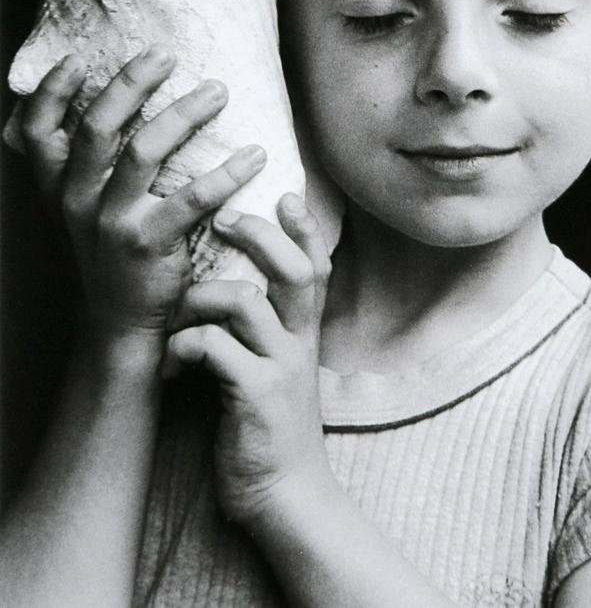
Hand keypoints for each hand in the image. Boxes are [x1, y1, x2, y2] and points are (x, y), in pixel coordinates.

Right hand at [18, 46, 266, 349]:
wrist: (121, 320)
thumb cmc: (111, 247)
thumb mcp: (80, 206)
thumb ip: (79, 161)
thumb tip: (94, 95)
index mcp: (58, 185)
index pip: (36, 131)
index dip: (51, 92)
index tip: (76, 58)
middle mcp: (77, 199)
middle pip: (97, 127)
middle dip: (130, 83)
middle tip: (164, 53)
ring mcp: (111, 221)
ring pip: (142, 151)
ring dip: (183, 114)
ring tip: (217, 91)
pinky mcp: (149, 243)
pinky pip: (192, 198)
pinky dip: (227, 173)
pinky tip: (254, 155)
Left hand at [163, 194, 332, 525]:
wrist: (286, 497)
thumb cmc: (268, 428)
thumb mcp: (278, 369)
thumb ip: (265, 329)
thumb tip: (229, 286)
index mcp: (303, 333)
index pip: (317, 266)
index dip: (306, 227)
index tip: (286, 191)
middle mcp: (299, 342)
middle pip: (294, 269)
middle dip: (260, 234)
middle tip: (226, 217)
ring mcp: (281, 367)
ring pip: (246, 300)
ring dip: (201, 296)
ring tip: (178, 311)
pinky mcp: (256, 395)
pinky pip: (214, 347)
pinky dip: (185, 345)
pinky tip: (174, 364)